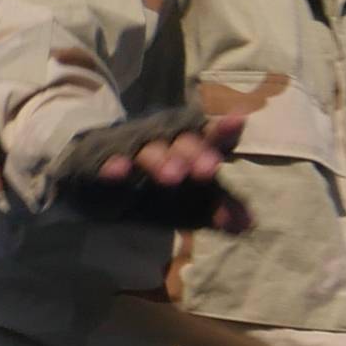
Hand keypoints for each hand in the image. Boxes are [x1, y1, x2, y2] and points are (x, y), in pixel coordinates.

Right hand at [50, 108, 251, 231]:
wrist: (97, 176)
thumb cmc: (155, 184)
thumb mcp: (190, 199)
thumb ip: (219, 208)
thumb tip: (247, 225)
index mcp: (189, 145)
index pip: (211, 136)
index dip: (224, 130)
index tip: (238, 121)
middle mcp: (163, 139)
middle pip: (182, 141)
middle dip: (195, 153)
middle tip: (209, 170)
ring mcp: (131, 147)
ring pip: (149, 149)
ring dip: (161, 160)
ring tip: (173, 177)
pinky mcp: (100, 159)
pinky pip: (106, 161)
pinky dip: (113, 166)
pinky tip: (119, 171)